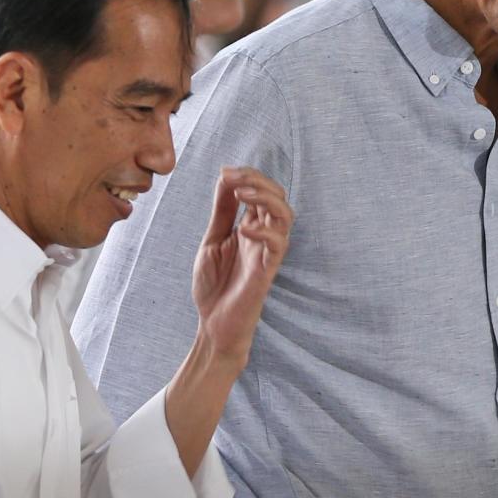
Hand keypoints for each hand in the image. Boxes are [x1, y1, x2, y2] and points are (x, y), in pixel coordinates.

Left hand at [191, 167, 293, 365]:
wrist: (213, 324)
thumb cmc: (215, 285)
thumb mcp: (213, 240)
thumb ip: (222, 212)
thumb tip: (226, 178)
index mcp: (251, 226)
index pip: (261, 191)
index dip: (247, 176)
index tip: (225, 172)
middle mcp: (263, 236)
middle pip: (278, 196)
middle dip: (258, 180)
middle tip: (233, 178)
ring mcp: (267, 252)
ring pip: (285, 215)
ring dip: (266, 198)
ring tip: (242, 195)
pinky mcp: (268, 270)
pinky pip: (278, 245)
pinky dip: (264, 231)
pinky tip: (243, 230)